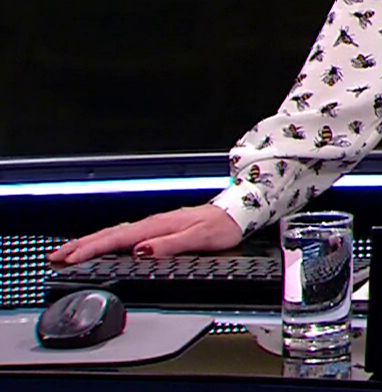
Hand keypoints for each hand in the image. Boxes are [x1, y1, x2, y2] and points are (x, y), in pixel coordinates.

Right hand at [49, 204, 242, 264]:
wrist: (235, 213)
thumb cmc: (221, 227)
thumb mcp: (200, 238)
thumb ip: (171, 245)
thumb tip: (141, 250)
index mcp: (158, 225)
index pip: (118, 239)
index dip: (93, 249)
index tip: (72, 258)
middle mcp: (152, 223)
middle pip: (109, 234)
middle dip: (81, 245)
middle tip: (55, 256)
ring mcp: (153, 225)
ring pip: (114, 234)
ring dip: (89, 242)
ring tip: (68, 252)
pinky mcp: (156, 228)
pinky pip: (124, 235)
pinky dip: (106, 241)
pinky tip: (100, 246)